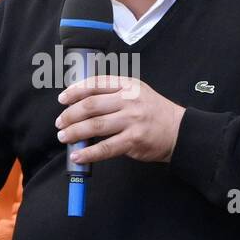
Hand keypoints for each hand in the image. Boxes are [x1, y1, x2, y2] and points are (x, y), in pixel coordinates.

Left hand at [56, 76, 185, 163]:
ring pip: (95, 125)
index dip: (75, 91)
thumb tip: (81, 104)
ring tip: (64, 137)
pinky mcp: (133, 140)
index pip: (95, 84)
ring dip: (74, 132)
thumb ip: (113, 94)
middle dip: (70, 114)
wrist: (179, 130)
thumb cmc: (154, 112)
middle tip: (60, 123)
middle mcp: (129, 100)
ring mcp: (132, 120)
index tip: (62, 98)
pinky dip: (88, 152)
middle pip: (91, 105)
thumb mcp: (137, 93)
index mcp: (127, 85)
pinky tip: (78, 155)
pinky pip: (105, 147)